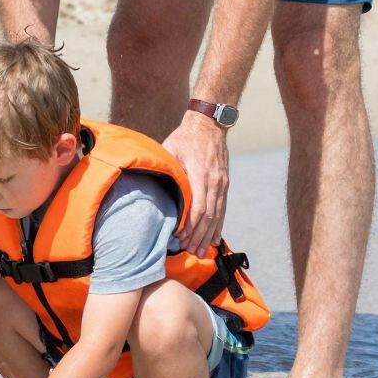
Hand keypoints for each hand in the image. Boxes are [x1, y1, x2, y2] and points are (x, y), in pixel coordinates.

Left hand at [164, 110, 228, 254]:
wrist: (209, 125)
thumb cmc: (185, 137)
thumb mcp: (171, 149)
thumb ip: (166, 170)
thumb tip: (152, 189)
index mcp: (200, 174)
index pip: (198, 207)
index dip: (190, 226)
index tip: (180, 237)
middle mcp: (214, 182)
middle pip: (209, 216)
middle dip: (199, 236)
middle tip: (189, 251)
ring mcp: (222, 184)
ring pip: (218, 216)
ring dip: (209, 235)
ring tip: (201, 252)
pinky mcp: (225, 184)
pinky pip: (223, 209)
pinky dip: (219, 226)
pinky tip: (214, 239)